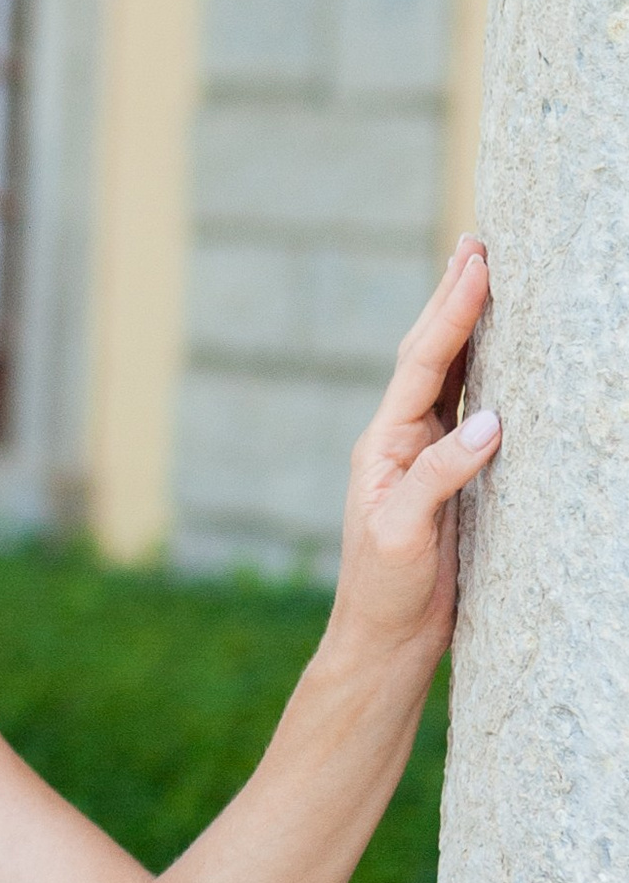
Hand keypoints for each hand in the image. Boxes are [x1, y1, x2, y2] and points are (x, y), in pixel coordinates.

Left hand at [330, 237, 499, 665]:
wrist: (384, 639)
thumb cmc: (385, 590)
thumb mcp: (405, 533)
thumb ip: (441, 476)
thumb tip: (493, 421)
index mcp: (384, 443)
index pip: (424, 363)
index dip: (452, 312)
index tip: (477, 264)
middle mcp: (400, 439)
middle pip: (431, 354)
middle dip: (452, 298)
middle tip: (475, 243)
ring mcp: (422, 455)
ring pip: (449, 376)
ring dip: (466, 326)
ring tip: (483, 276)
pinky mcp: (446, 478)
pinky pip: (467, 411)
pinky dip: (484, 373)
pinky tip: (499, 353)